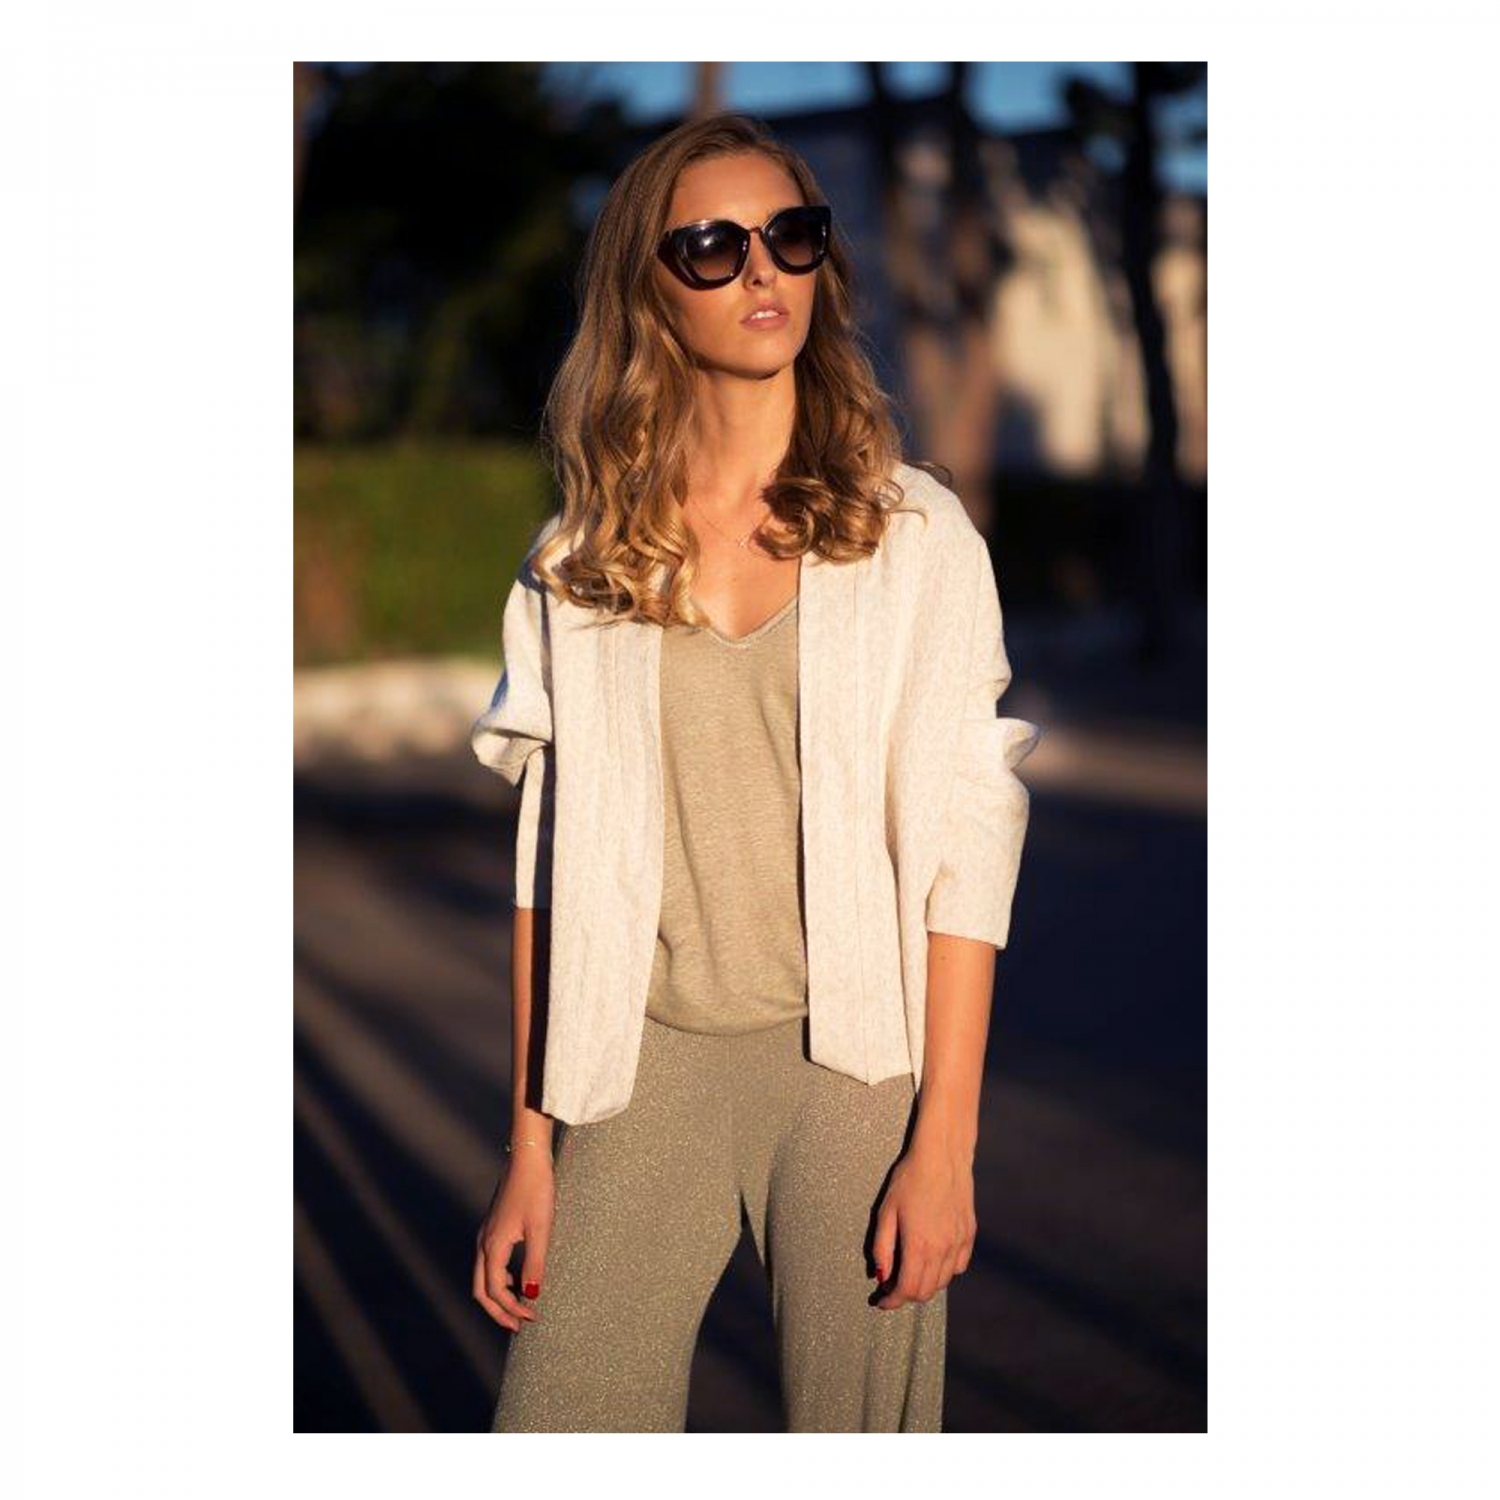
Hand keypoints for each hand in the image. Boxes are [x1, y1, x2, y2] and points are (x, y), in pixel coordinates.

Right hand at [472, 1148, 553, 1331]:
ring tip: (519, 1307)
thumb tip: (532, 1296)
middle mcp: (483, 1243)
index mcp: (493, 1246)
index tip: (533, 1317)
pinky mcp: (493, 1228)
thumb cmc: (536, 1190)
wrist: (528, 1158)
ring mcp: (485, 1235)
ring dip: (497, 1296)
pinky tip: (516, 1280)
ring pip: (481, 1277)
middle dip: (498, 1311)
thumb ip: (535, 1264)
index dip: (512, 1310)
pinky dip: (498, 1279)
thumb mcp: (541, 1229)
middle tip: (519, 1326)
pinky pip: (488, 1263)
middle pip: (480, 1290)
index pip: (494, 1291)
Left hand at [870, 1142, 976, 1310]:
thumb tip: (881, 1276)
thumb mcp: (886, 1211)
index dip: (891, 1301)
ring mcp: (959, 1243)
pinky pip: (959, 1266)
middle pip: (926, 1291)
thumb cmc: (909, 1180)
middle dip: (906, 1295)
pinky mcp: (969, 1234)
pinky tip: (933, 1259)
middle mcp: (943, 1250)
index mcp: (919, 1246)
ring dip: (925, 1285)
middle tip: (891, 1285)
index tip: (881, 1301)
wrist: (942, 1156)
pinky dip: (945, 1272)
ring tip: (910, 1271)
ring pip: (943, 1282)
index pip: (907, 1290)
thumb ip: (882, 1248)